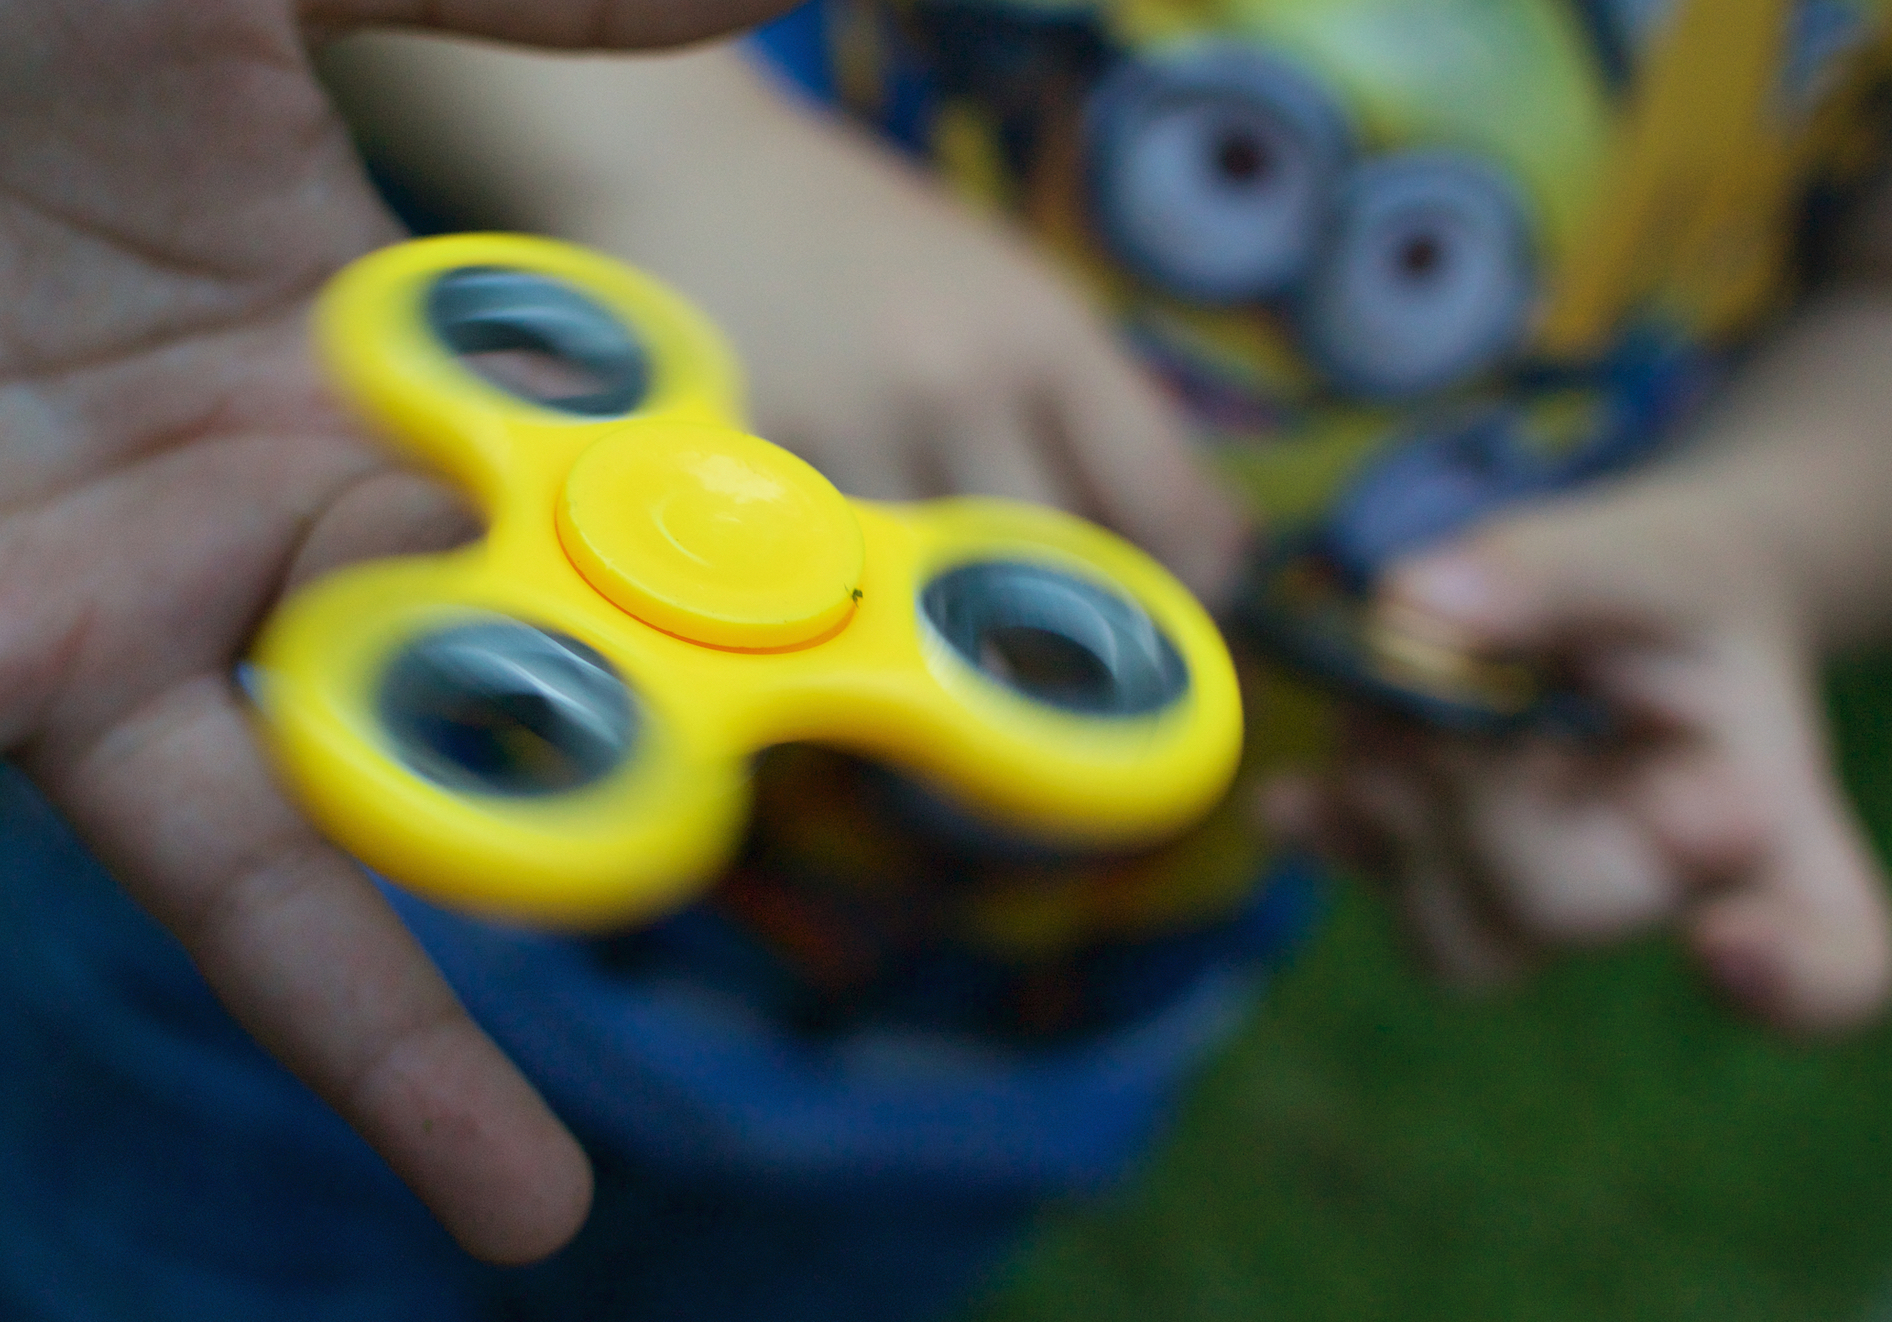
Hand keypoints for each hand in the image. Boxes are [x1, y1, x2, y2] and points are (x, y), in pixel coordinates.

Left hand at [0, 1, 794, 1316]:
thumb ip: (497, 0)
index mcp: (346, 397)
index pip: (552, 566)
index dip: (685, 658)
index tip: (827, 732)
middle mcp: (218, 544)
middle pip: (433, 759)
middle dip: (562, 906)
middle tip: (687, 1051)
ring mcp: (41, 626)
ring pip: (226, 875)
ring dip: (373, 1046)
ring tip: (523, 1208)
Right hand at [320, 40, 1251, 600]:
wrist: (680, 167)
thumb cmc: (857, 239)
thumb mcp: (1006, 291)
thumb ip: (1100, 412)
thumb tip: (1211, 552)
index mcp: (1042, 334)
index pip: (1159, 498)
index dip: (1187, 587)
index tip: (1182, 627)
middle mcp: (958, 387)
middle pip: (1051, 576)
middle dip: (1067, 642)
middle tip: (1060, 679)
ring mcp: (845, 438)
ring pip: (929, 609)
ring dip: (945, 650)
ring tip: (938, 654)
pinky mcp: (746, 480)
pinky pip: (818, 603)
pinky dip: (843, 630)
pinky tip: (839, 617)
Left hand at [1262, 476, 1891, 1034]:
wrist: (1624, 601)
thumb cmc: (1667, 589)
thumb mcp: (1642, 547)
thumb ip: (1550, 572)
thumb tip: (1414, 610)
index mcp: (1766, 818)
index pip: (1833, 956)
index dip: (1790, 978)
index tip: (1724, 944)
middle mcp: (1667, 893)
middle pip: (1570, 907)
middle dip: (1480, 783)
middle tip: (1456, 683)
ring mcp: (1550, 906)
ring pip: (1465, 941)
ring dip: (1398, 811)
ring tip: (1396, 705)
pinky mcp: (1451, 889)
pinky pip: (1384, 904)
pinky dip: (1331, 835)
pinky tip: (1296, 792)